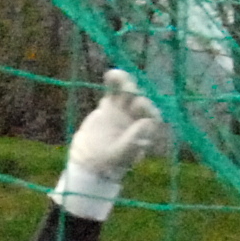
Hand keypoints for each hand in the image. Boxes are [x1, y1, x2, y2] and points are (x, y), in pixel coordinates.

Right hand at [53, 68, 166, 219]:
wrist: (87, 164)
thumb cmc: (106, 165)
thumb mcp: (120, 155)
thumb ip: (133, 140)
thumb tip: (147, 122)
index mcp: (144, 133)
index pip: (152, 117)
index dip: (149, 110)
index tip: (140, 107)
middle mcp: (135, 120)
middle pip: (141, 102)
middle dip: (136, 96)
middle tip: (129, 93)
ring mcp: (122, 112)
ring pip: (127, 94)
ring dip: (125, 83)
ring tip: (117, 75)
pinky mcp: (108, 108)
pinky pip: (112, 92)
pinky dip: (112, 83)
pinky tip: (109, 75)